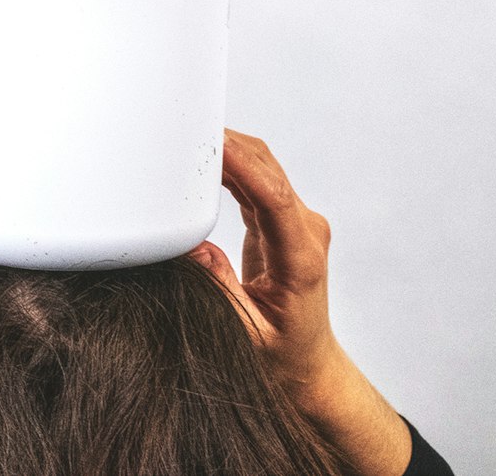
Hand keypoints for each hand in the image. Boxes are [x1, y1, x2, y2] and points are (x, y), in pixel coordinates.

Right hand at [190, 129, 413, 475]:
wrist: (308, 366)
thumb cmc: (282, 357)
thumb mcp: (245, 334)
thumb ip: (220, 288)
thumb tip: (191, 246)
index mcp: (301, 259)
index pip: (274, 197)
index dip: (244, 165)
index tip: (216, 142)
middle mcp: (306, 233)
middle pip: (269, 171)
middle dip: (230, 145)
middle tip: (187, 129)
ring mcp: (298, 223)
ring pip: (263, 168)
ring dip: (229, 150)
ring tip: (189, 138)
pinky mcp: (283, 220)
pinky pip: (257, 180)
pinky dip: (231, 165)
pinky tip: (205, 158)